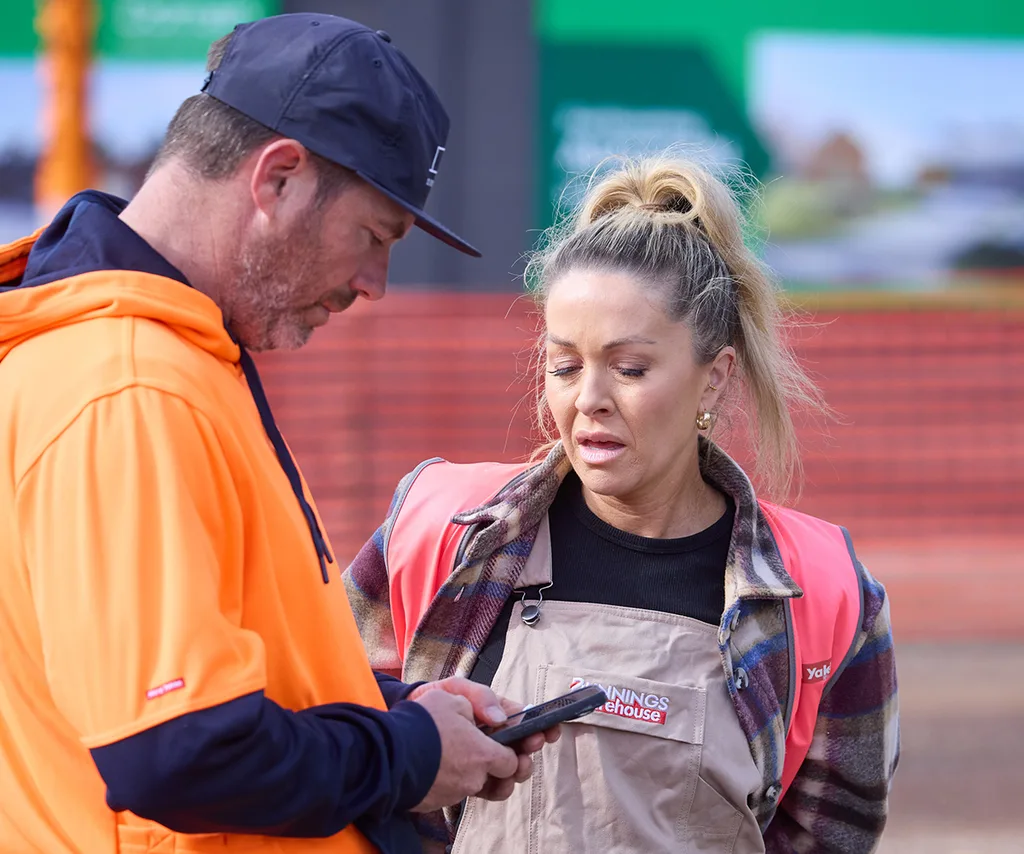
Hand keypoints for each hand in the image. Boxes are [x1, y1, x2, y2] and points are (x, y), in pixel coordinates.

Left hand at [408, 678, 560, 805]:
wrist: (400, 735)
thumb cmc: (429, 705)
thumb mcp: (454, 689)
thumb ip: (480, 696)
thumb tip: (502, 718)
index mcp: (492, 713)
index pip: (522, 718)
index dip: (538, 724)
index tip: (548, 731)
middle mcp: (491, 737)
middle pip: (521, 745)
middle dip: (529, 748)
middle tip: (527, 750)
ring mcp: (481, 760)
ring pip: (511, 769)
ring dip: (518, 771)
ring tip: (515, 770)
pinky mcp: (470, 780)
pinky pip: (493, 786)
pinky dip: (499, 788)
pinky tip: (496, 785)